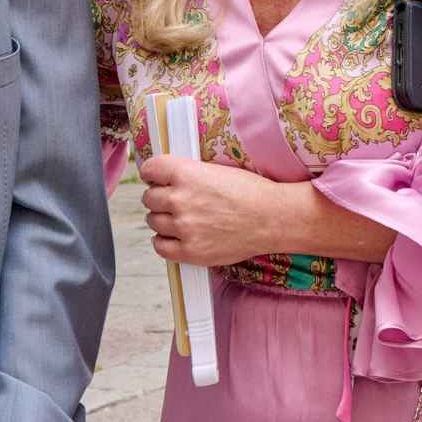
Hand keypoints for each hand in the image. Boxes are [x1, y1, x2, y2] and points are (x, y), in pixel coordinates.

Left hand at [140, 154, 281, 266]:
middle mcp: (180, 199)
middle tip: (175, 201)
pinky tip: (177, 237)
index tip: (158, 179)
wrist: (273, 218)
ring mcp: (183, 227)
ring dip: (163, 220)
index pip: (150, 169)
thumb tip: (163, 178)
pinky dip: (164, 242)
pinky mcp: (190, 251)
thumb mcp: (215, 170)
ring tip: (182, 219)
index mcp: (185, 174)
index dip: (153, 174)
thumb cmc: (250, 192)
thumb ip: (186, 174)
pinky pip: (160, 246)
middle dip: (159, 198)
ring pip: (153, 221)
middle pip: (149, 198)